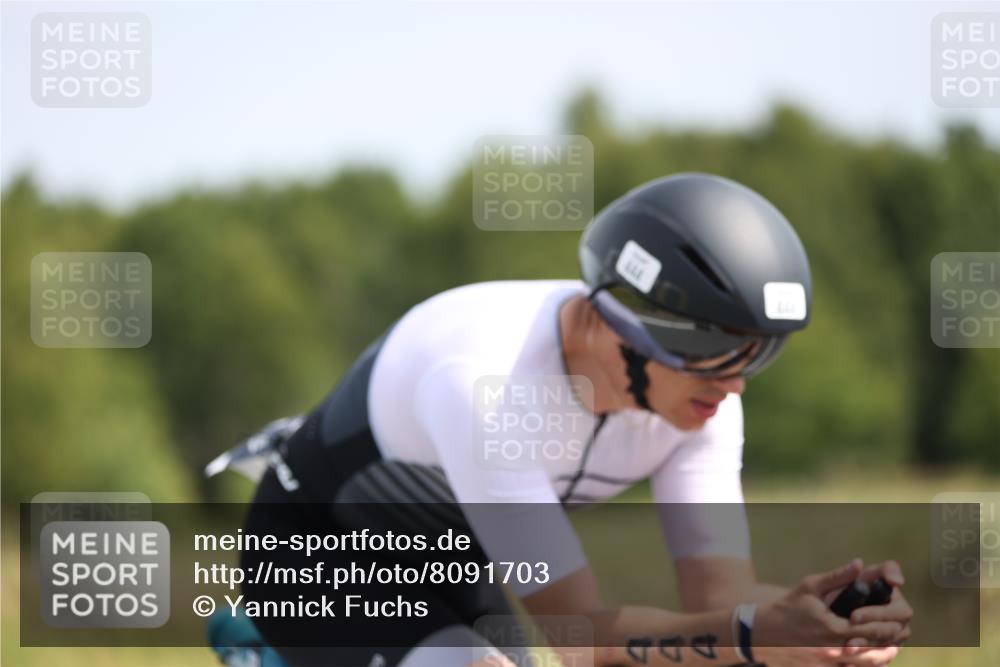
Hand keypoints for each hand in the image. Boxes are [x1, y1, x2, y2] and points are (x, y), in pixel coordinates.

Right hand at [752, 559, 903, 665]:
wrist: (765, 632)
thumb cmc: (789, 606)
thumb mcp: (810, 586)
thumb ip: (838, 577)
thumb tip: (860, 564)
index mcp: (833, 629)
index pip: (872, 630)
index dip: (888, 626)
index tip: (898, 620)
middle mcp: (833, 650)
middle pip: (873, 653)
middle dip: (888, 643)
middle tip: (899, 634)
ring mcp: (828, 664)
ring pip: (864, 666)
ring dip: (879, 657)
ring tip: (890, 648)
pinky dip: (862, 665)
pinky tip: (868, 659)